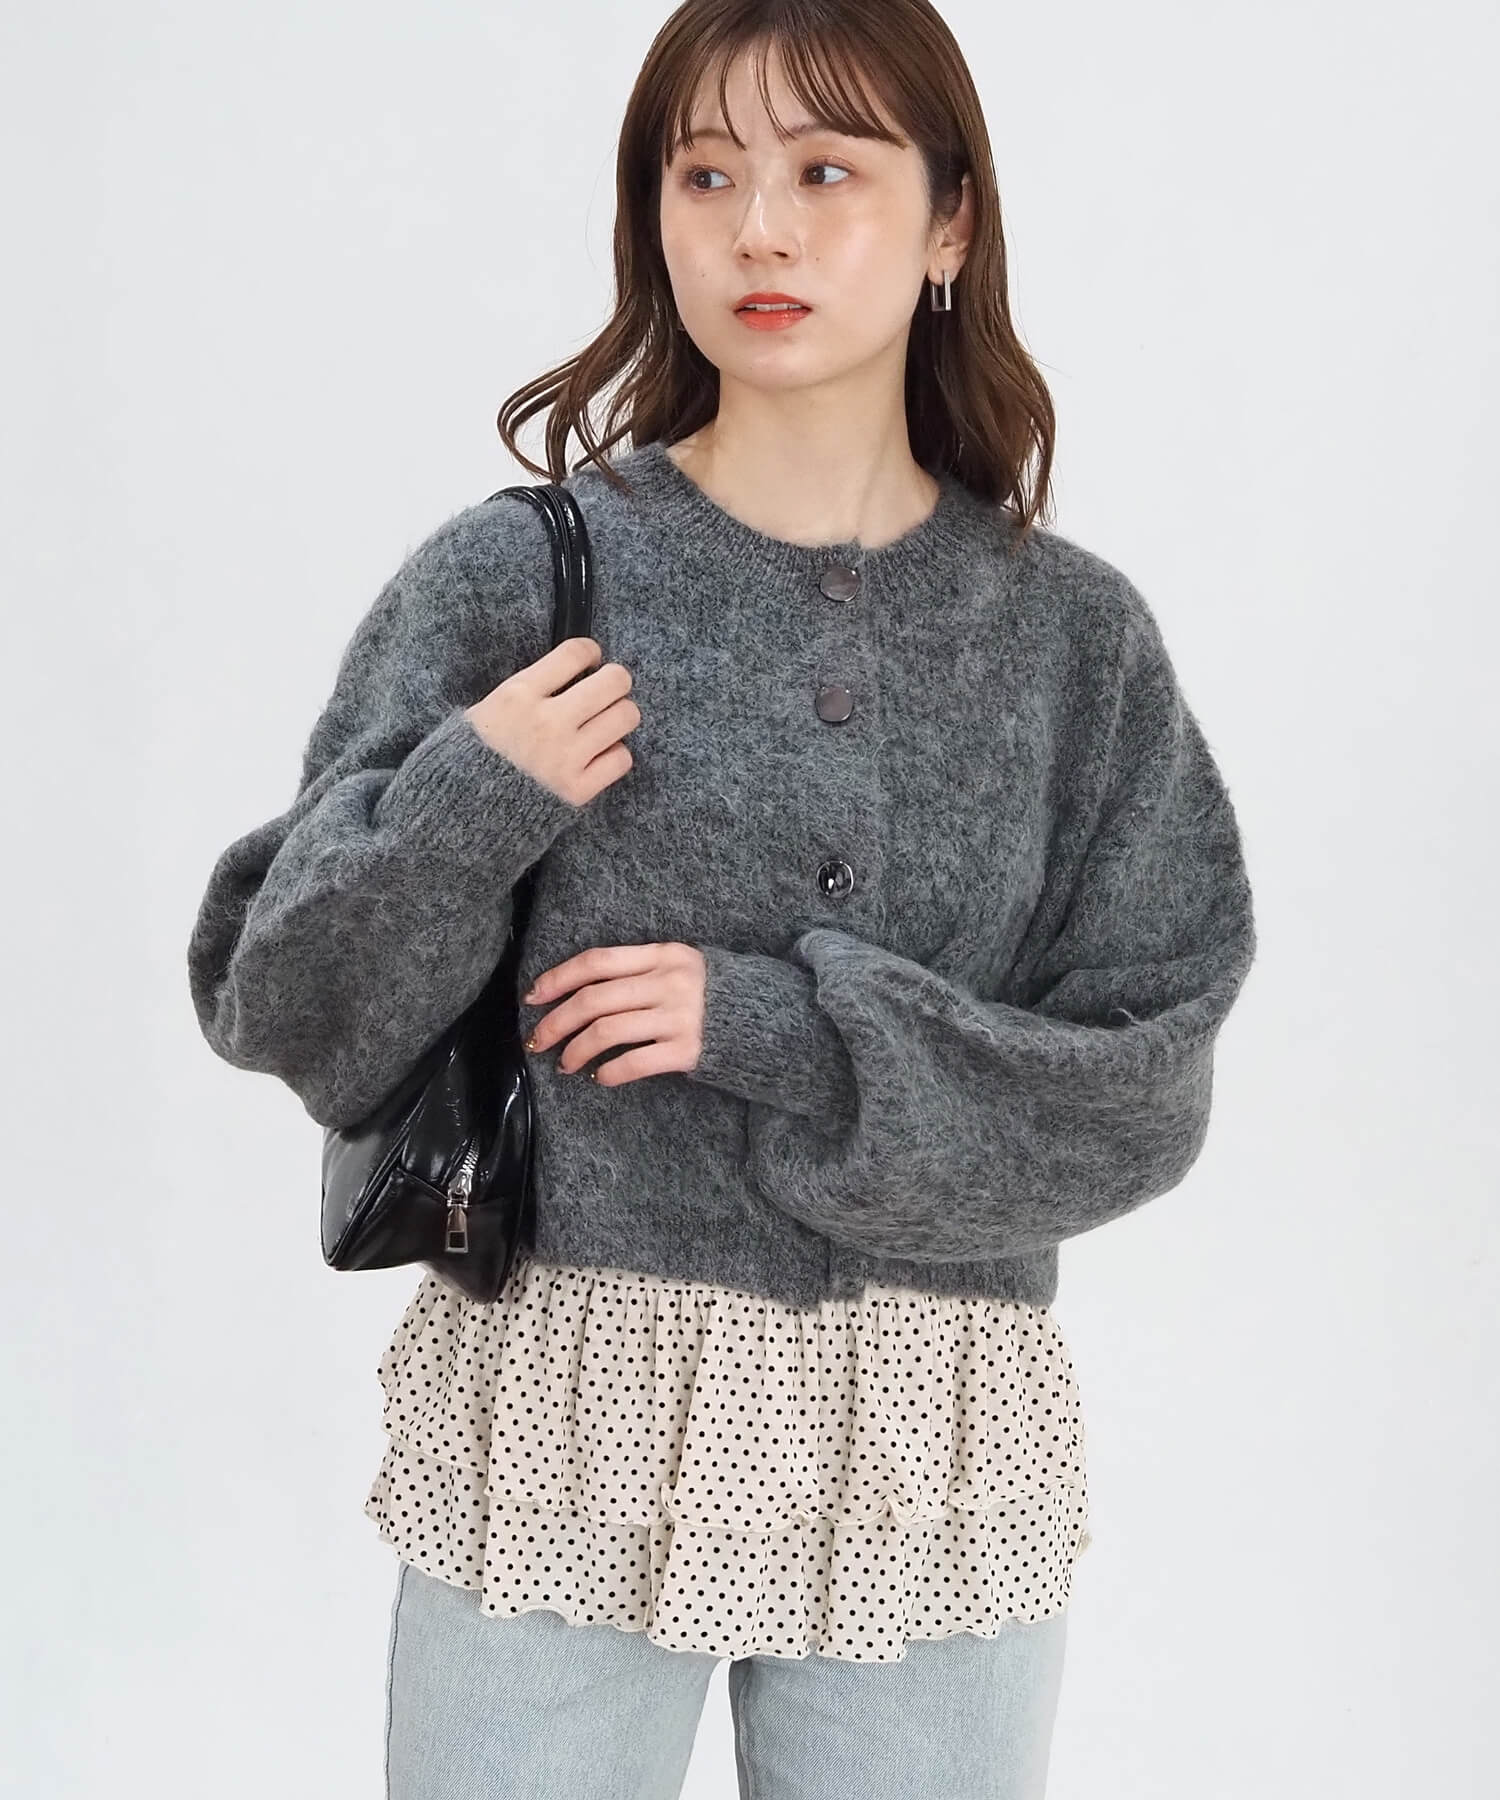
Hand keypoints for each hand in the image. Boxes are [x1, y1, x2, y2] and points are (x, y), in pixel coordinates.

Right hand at [464, 635, 639, 807]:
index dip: (591, 652)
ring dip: (619, 717)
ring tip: (604, 723)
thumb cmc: (473, 756)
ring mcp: (565, 757)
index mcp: (519, 695)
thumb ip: (529, 689)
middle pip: (614, 681)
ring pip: (625, 717)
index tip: (591, 660)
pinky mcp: (577, 790)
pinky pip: (622, 759)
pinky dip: (614, 755)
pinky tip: (598, 756)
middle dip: (615, 681)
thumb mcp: (487, 708)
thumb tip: (572, 673)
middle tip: (607, 691)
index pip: (576, 653)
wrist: (460, 808)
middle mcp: (546, 722)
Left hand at [522, 942, 705, 1085]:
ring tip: (565, 1063)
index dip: (558, 979)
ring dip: (576, 1050)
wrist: (766, 1018)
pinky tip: (600, 1077)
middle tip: (537, 1040)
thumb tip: (575, 992)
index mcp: (662, 954)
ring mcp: (679, 1016)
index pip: (596, 962)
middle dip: (556, 1022)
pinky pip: (633, 1062)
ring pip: (606, 1031)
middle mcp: (668, 982)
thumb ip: (638, 971)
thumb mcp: (678, 967)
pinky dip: (609, 1072)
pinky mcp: (688, 1049)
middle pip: (593, 1000)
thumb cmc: (711, 994)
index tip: (533, 998)